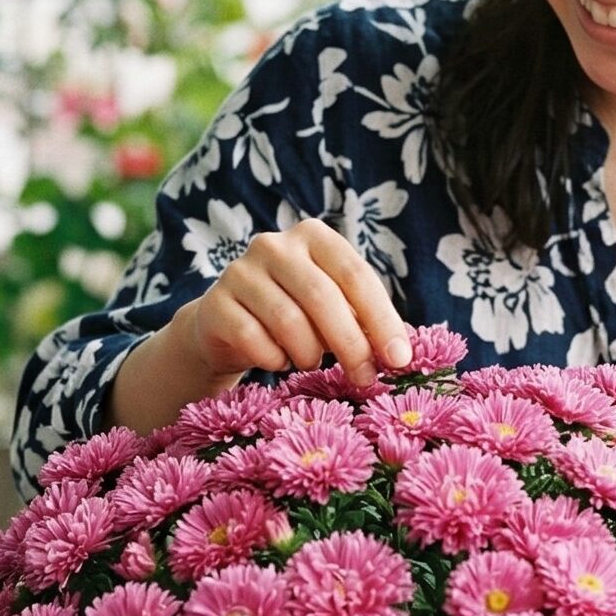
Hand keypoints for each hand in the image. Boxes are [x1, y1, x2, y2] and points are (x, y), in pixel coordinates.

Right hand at [188, 219, 413, 388]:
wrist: (226, 327)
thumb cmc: (295, 316)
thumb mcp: (333, 309)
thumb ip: (364, 321)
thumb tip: (400, 354)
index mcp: (314, 237)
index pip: (355, 275)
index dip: (382, 319)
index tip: (400, 359)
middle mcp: (274, 245)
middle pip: (323, 298)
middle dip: (351, 345)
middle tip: (364, 378)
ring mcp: (240, 271)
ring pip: (289, 323)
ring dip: (308, 354)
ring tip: (307, 360)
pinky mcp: (215, 303)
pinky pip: (255, 342)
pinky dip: (275, 360)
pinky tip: (276, 358)